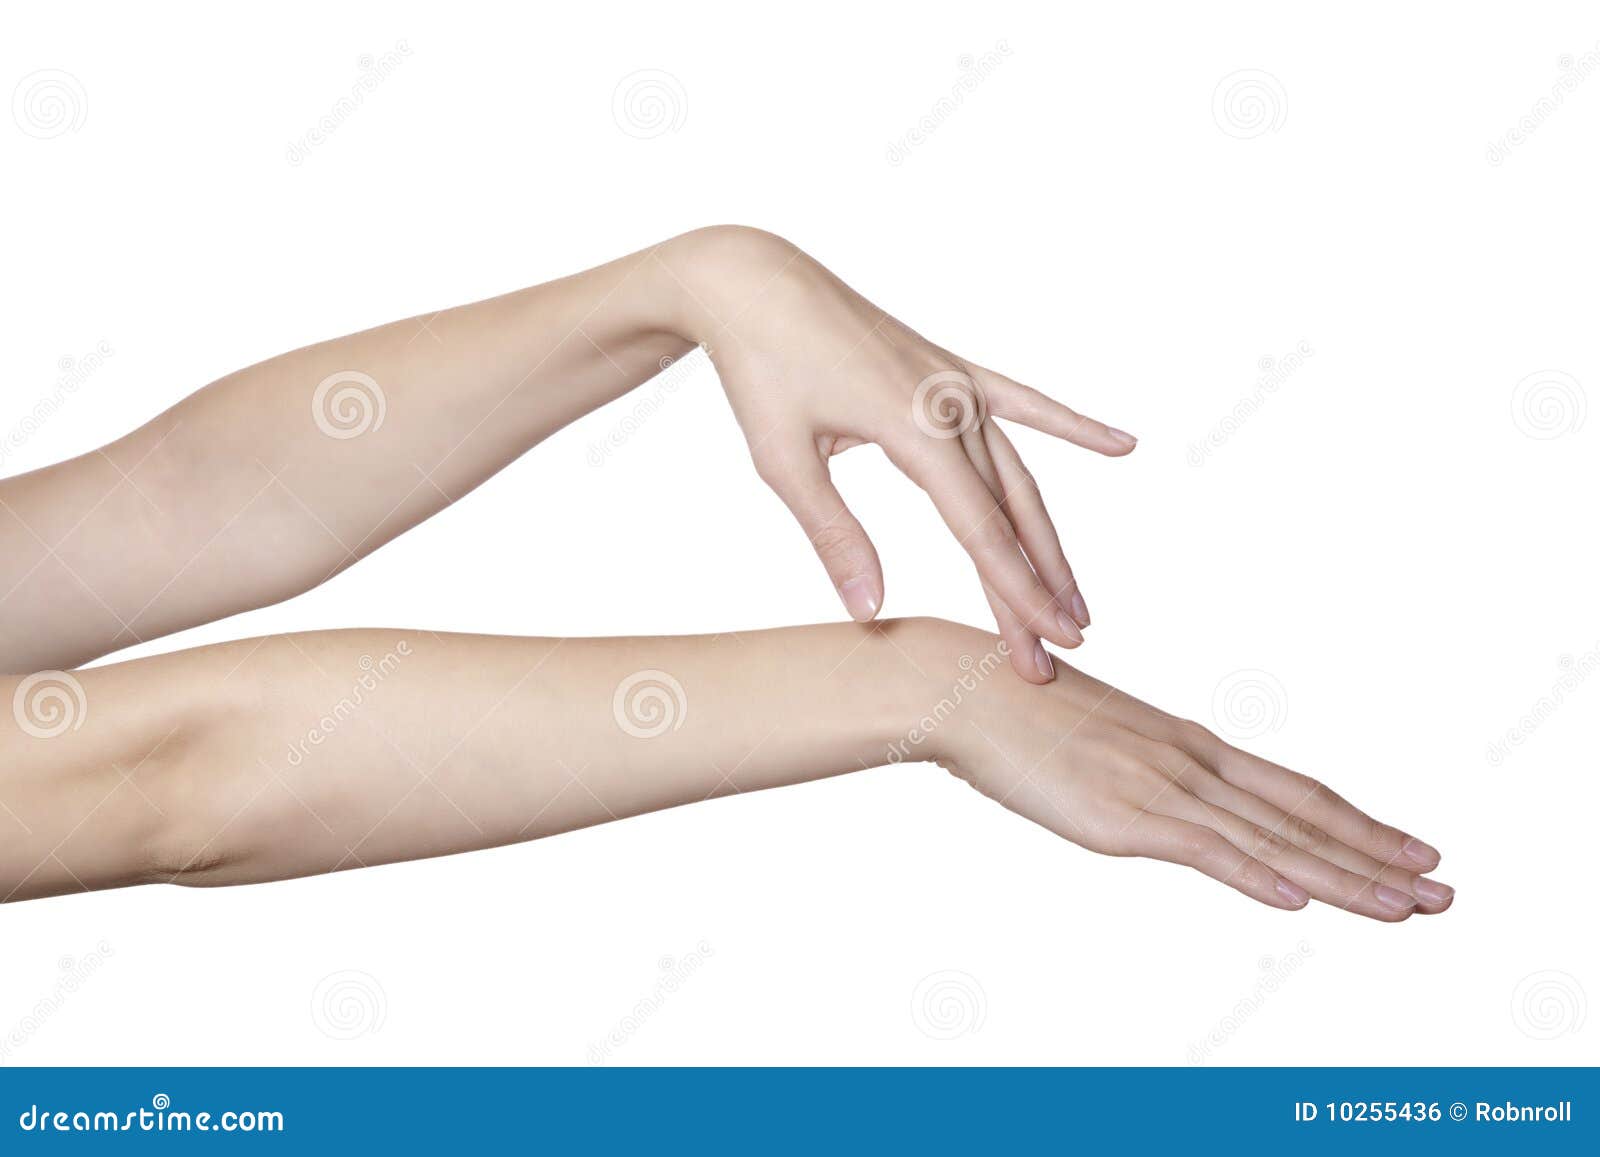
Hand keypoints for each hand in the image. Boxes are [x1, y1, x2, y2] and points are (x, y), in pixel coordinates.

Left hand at [663, 226, 1135, 684]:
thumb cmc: (760, 370)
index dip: (1018, 593)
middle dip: (1036, 587)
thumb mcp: (783, 461)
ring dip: (1048, 540)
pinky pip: (1024, 403)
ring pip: (1018, 475)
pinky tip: (1122, 446)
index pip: (981, 530)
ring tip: (1076, 599)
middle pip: (1008, 513)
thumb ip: (834, 535)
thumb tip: (870, 610)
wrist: (754, 283)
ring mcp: (958, 382)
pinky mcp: (952, 369)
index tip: (1049, 644)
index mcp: (915, 426)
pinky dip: (1071, 426)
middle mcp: (952, 403)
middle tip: (1062, 651)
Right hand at [920, 622, 1451, 920]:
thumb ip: (1142, 776)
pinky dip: (1254, 874)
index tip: (1411, 847)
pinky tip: (1296, 897)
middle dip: (1378, 855)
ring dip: (1345, 878)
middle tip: (1444, 888)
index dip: (1358, 822)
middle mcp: (1191, 763)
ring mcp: (1160, 787)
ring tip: (1407, 907)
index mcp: (1189, 745)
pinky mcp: (1120, 812)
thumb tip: (1162, 806)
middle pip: (1303, 815)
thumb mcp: (1100, 745)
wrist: (965, 688)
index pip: (1295, 790)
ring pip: (1271, 840)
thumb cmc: (1021, 713)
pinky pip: (1202, 849)